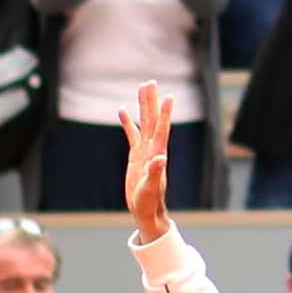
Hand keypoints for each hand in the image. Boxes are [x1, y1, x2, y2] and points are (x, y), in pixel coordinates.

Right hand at [121, 79, 174, 235]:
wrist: (147, 210)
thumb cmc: (150, 202)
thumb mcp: (151, 188)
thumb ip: (156, 173)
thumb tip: (161, 158)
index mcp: (157, 154)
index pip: (162, 129)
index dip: (165, 113)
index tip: (168, 96)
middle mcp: (153, 149)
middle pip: (152, 120)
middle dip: (151, 101)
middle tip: (150, 82)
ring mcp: (144, 151)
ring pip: (144, 123)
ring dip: (143, 106)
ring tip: (142, 88)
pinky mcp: (136, 156)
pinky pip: (131, 135)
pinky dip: (128, 123)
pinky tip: (123, 110)